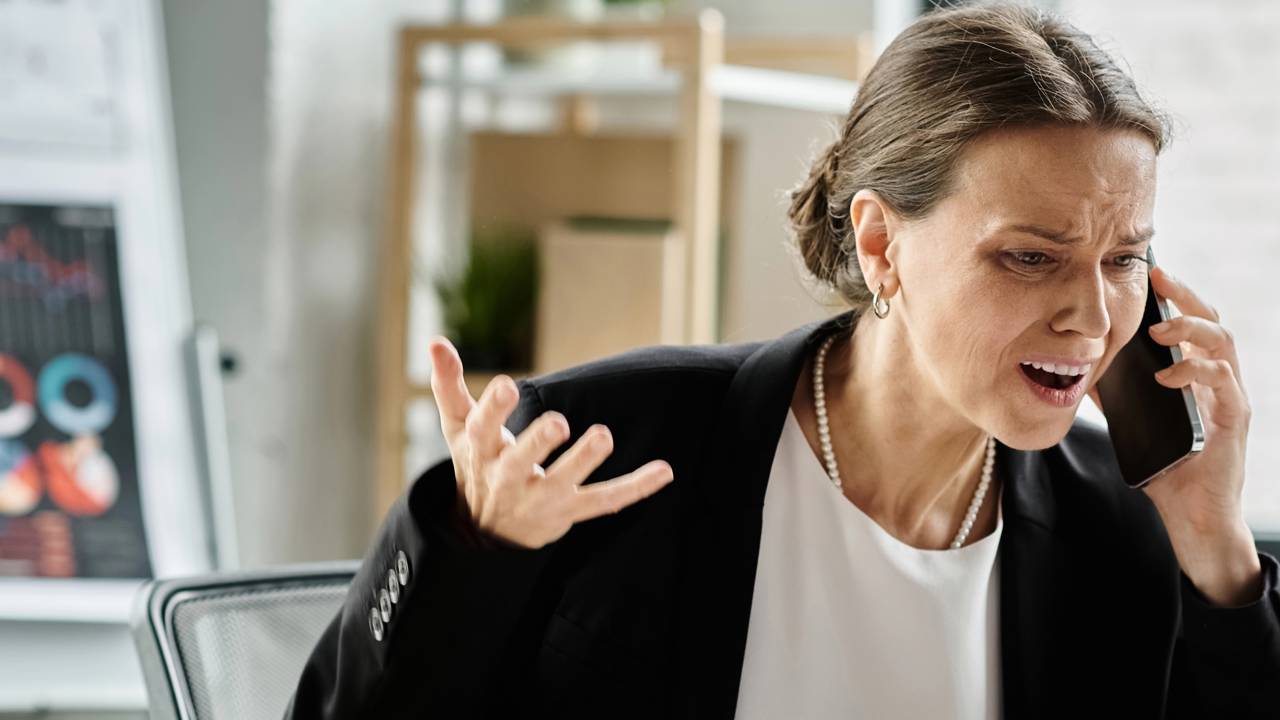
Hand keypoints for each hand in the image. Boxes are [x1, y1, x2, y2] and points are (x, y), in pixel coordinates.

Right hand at [427, 336, 674, 549]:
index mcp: (482, 452)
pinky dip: (635, 488)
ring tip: (603, 435)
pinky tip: (664, 471)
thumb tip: (435, 340)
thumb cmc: (478, 463)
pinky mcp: (571, 511)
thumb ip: (449, 384)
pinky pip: (605, 501)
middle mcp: (509, 477)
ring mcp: (542, 497)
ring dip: (584, 461)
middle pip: (522, 462)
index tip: (506, 386)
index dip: (494, 409)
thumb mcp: (459, 427)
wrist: (487, 533)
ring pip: (564, 482)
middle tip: (558, 422)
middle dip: (539, 443)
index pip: (482, 430)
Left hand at [1088, 265, 1258, 603]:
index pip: (1188, 322)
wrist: (1193, 516)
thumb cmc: (1167, 467)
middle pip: (1211, 321)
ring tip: (1159, 329)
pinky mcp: (1233, 420)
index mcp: (1193, 375)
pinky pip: (1223, 383)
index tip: (1146, 272)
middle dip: (1184, 296)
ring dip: (1191, 329)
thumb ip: (1113, 393)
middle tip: (1158, 278)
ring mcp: (1229, 397)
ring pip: (1223, 343)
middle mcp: (1216, 379)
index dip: (1171, 296)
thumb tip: (1077, 367)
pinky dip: (1194, 371)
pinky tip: (1168, 374)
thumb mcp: (1131, 421)